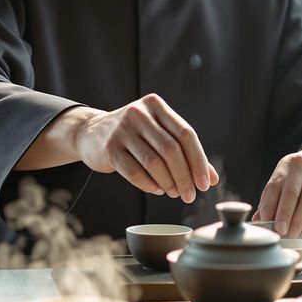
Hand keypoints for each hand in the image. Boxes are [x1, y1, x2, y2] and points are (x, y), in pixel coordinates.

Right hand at [73, 94, 217, 202]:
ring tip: (174, 192)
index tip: (205, 184)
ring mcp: (122, 130)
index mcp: (156, 105)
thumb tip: (211, 179)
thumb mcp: (158, 134)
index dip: (199, 161)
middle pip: (171, 150)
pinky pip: (136, 173)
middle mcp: (139, 113)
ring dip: (168, 183)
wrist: (90, 133)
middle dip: (185, 177)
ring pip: (154, 163)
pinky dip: (150, 186)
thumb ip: (185, 152)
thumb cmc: (133, 135)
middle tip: (190, 195)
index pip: (185, 133)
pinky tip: (157, 189)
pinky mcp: (109, 148)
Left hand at [256, 144, 301, 235]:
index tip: (276, 228)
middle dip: (295, 220)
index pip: (282, 188)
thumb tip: (259, 222)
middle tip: (288, 234)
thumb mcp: (281, 180)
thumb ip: (270, 200)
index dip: (277, 210)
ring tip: (301, 232)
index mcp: (291, 164)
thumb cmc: (296, 178)